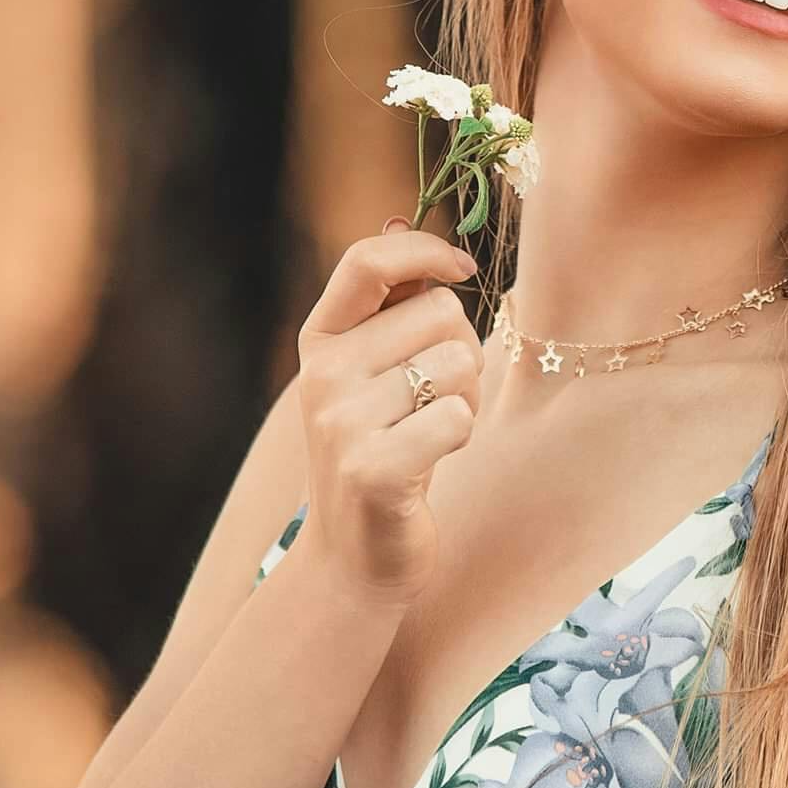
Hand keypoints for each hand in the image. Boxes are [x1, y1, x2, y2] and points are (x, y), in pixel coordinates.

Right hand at [294, 224, 484, 605]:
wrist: (354, 558)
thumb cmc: (383, 454)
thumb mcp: (375, 376)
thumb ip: (391, 311)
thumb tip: (405, 228)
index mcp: (319, 341)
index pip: (367, 261)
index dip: (425, 251)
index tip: (462, 268)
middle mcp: (321, 375)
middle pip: (440, 311)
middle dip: (464, 350)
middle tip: (439, 398)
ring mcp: (341, 421)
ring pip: (457, 362)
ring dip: (468, 396)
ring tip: (434, 431)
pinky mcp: (373, 468)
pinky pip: (458, 416)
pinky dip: (462, 435)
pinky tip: (433, 461)